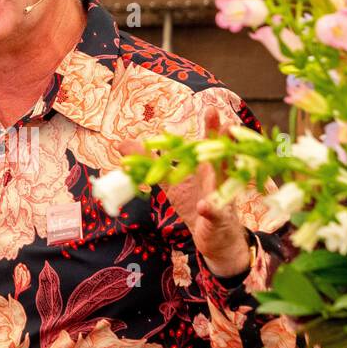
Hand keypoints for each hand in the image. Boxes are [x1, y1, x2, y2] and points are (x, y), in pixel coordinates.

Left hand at [117, 131, 249, 277]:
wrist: (214, 238)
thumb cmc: (195, 204)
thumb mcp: (170, 182)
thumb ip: (148, 162)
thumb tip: (121, 144)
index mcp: (206, 168)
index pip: (208, 145)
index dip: (210, 128)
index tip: (212, 109)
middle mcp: (217, 178)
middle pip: (221, 156)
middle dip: (222, 142)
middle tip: (225, 125)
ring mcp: (220, 198)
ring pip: (224, 181)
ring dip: (224, 168)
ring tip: (226, 157)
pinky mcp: (217, 218)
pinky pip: (214, 213)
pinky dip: (209, 209)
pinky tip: (204, 205)